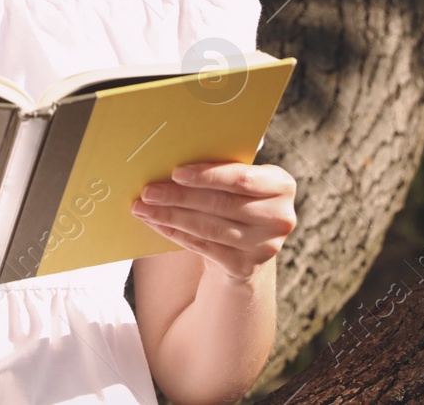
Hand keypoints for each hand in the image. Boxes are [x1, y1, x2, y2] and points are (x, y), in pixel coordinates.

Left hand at [130, 161, 296, 282]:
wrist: (248, 246)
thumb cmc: (236, 200)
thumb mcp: (240, 182)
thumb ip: (221, 169)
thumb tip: (171, 157)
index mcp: (281, 186)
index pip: (241, 179)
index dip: (207, 176)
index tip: (175, 172)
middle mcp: (279, 217)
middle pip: (220, 204)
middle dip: (179, 197)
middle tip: (148, 191)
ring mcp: (265, 246)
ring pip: (208, 228)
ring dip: (170, 216)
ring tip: (142, 208)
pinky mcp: (245, 267)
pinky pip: (202, 247)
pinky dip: (175, 233)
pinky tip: (156, 223)